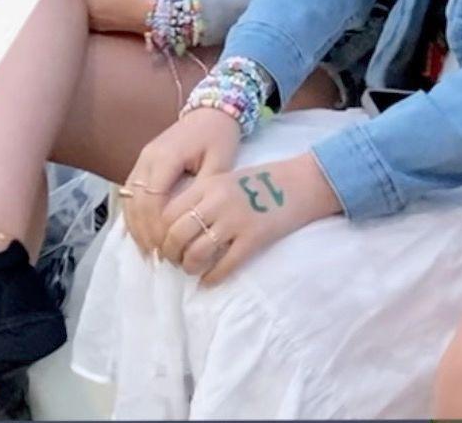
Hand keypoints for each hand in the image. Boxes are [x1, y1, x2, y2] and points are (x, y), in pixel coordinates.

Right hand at [124, 108, 241, 255]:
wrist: (212, 111)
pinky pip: (131, 193)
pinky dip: (134, 215)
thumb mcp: (220, 164)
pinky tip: (142, 235)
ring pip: (129, 198)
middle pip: (137, 201)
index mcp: (166, 156)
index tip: (168, 248)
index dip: (157, 226)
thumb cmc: (219, 137)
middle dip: (146, 232)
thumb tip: (193, 222)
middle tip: (159, 257)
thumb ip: (204, 191)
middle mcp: (147, 158)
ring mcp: (142, 159)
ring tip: (149, 253)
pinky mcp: (142, 163)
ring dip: (136, 227)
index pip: (153, 198)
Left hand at [155, 152, 340, 284]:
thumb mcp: (225, 179)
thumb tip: (175, 225)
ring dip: (189, 266)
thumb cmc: (261, 180)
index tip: (161, 243)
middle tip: (173, 260)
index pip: (168, 212)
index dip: (159, 232)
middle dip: (170, 253)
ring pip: (197, 252)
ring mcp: (235, 220)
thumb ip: (202, 196)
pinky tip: (208, 281)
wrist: (302, 181)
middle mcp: (217, 201)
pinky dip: (212, 277)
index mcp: (207, 184)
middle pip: (177, 234)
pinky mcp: (253, 238)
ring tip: (191, 269)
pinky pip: (225, 265)